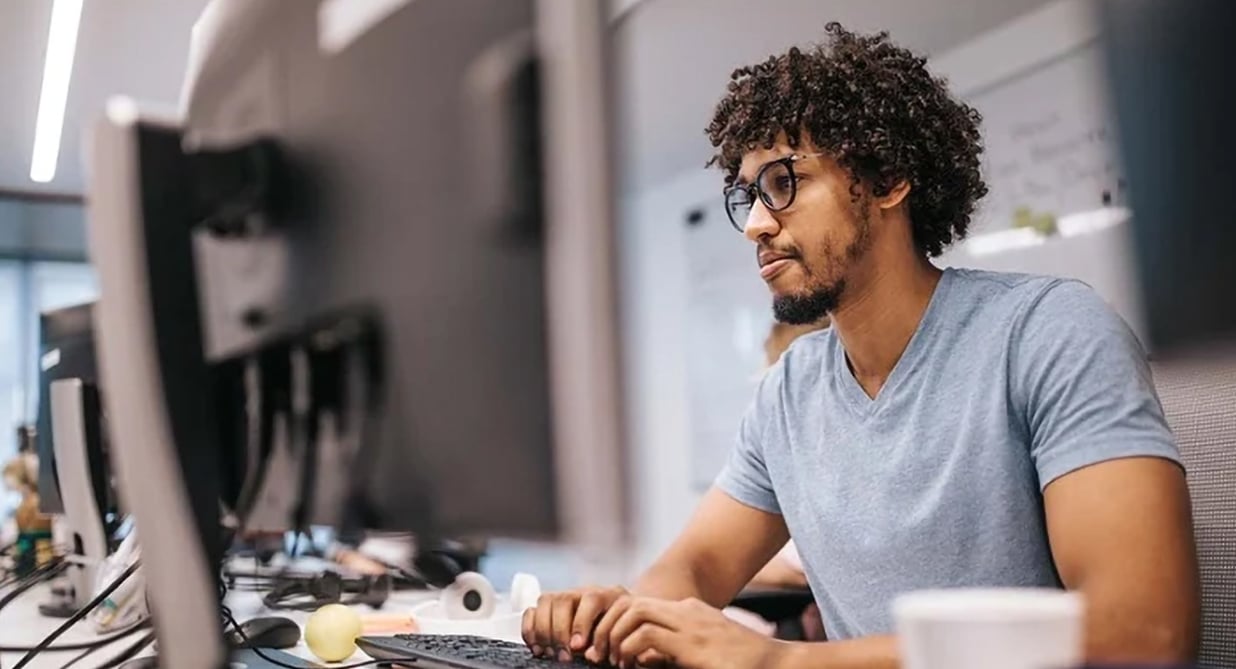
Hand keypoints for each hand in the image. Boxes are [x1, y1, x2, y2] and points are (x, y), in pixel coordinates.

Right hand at [521, 585, 628, 660]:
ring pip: (544, 602)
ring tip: (550, 652)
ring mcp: (563, 597)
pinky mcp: (547, 609)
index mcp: (605, 595)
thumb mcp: (618, 633)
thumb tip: (589, 654)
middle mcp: (582, 592)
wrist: (618, 625)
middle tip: (563, 655)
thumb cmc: (619, 632)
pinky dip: (530, 630)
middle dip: (559, 631)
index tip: (577, 647)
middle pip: (562, 599)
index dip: (581, 623)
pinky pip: (531, 612)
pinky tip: (537, 647)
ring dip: (543, 631)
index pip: (590, 599)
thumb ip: (605, 640)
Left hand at [595, 597, 783, 668]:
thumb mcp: (703, 652)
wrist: (778, 664)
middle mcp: (687, 612)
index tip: (611, 650)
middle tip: (601, 654)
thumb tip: (643, 658)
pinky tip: (633, 666)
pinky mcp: (692, 644)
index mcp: (690, 612)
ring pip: (634, 612)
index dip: (618, 623)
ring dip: (616, 636)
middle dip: (609, 625)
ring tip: (614, 661)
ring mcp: (690, 624)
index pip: (641, 605)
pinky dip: (630, 649)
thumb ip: (675, 651)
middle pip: (631, 603)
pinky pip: (646, 635)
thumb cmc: (743, 662)